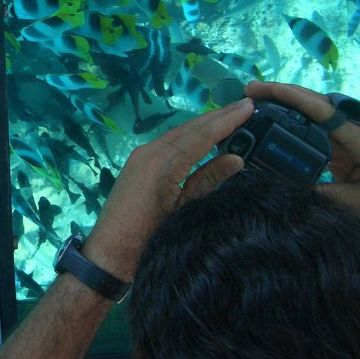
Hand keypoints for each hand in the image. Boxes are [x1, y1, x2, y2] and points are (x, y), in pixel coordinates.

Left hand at [83, 98, 253, 279]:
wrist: (110, 253)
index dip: (227, 120)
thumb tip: (236, 158)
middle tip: (246, 105)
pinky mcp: (137, 164)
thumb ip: (208, 181)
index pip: (202, 135)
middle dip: (218, 116)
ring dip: (204, 124)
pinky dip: (189, 136)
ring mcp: (141, 156)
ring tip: (231, 115)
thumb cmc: (148, 238)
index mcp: (163, 162)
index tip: (249, 106)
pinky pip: (168, 143)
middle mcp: (150, 152)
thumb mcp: (184, 211)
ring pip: (178, 134)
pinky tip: (203, 136)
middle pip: (190, 129)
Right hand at [244, 81, 359, 220]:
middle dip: (283, 93)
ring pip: (314, 112)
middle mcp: (355, 131)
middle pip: (316, 103)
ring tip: (256, 101)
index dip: (291, 97)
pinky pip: (316, 128)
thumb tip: (278, 186)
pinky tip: (274, 122)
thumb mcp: (355, 205)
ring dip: (286, 104)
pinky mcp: (345, 147)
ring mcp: (350, 137)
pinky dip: (293, 121)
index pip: (322, 110)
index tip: (261, 90)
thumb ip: (318, 194)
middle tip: (250, 91)